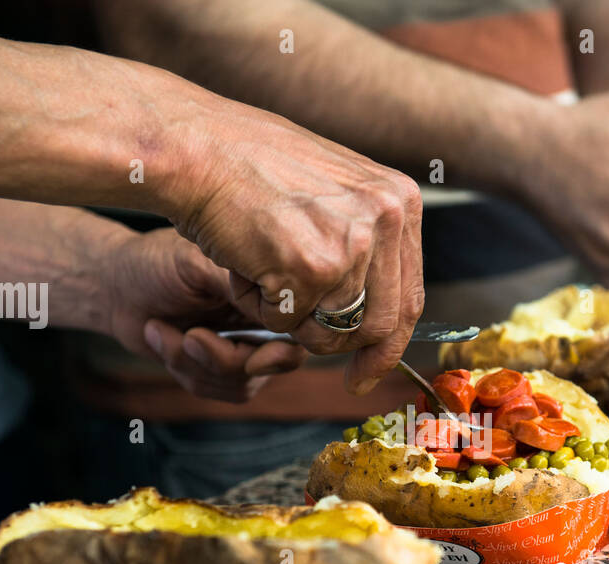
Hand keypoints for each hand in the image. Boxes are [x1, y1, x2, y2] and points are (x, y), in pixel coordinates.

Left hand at [99, 228, 306, 402]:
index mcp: (268, 293)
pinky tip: (159, 337)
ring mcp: (241, 349)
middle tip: (190, 336)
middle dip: (223, 360)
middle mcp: (263, 322)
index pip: (300, 335)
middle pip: (269, 368)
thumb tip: (276, 310)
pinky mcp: (214, 369)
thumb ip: (240, 287)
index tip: (251, 358)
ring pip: (239, 384)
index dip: (280, 355)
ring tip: (161, 329)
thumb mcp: (198, 266)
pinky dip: (180, 367)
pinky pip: (212, 389)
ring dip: (192, 363)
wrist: (114, 285)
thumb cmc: (156, 264)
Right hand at [167, 113, 423, 394]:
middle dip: (343, 348)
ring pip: (331, 331)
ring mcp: (351, 244)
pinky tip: (245, 264)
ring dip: (290, 318)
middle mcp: (387, 218)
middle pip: (381, 324)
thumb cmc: (251, 165)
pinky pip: (288, 325)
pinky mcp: (310, 268)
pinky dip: (259, 307)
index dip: (389, 343)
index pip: (410, 295)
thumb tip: (381, 315)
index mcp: (400, 201)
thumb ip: (365, 242)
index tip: (369, 370)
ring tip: (263, 269)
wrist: (198, 148)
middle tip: (310, 352)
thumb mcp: (335, 191)